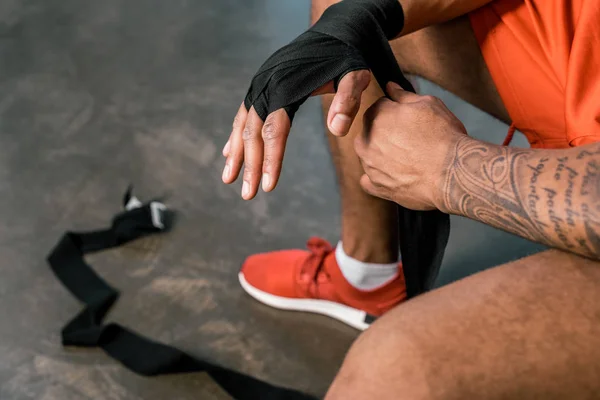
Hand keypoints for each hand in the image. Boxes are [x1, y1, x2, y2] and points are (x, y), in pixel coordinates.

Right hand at [222, 70, 370, 199]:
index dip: (270, 159)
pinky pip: (244, 114)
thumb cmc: (347, 57)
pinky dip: (236, 135)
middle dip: (249, 165)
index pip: (275, 130)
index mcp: (286, 86)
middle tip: (247, 196)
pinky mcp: (262, 85)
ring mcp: (261, 84)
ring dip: (236, 153)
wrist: (336, 32)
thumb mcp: (356, 75)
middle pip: (253, 132)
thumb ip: (348, 100)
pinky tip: (229, 152)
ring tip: (228, 180)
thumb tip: (339, 130)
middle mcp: (267, 85)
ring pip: (243, 124)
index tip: (269, 187)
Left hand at [355, 82, 466, 210]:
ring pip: (369, 155)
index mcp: (376, 115)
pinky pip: (369, 180)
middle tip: (411, 139)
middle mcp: (365, 140)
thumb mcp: (428, 104)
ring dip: (382, 154)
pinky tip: (396, 175)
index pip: (379, 107)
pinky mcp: (377, 187)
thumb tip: (390, 87)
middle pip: (370, 131)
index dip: (395, 111)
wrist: (452, 173)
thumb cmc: (443, 135)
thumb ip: (403, 95)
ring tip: (408, 158)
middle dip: (385, 132)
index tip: (410, 119)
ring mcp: (369, 166)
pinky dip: (379, 177)